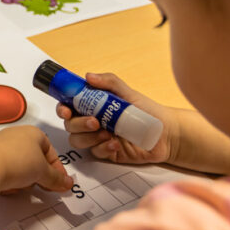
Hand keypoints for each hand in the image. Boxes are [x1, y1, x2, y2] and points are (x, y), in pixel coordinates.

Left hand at [0, 126, 72, 195]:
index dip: (57, 169)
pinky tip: (8, 187)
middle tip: (43, 187)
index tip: (60, 183)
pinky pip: (5, 170)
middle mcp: (15, 135)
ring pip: (20, 166)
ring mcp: (0, 146)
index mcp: (32, 132)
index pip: (51, 151)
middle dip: (39, 175)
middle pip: (35, 159)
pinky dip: (9, 180)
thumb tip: (66, 182)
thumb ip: (56, 178)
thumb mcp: (43, 172)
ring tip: (21, 186)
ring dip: (24, 179)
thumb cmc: (15, 161)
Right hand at [58, 72, 179, 164]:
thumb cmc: (148, 110)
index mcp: (94, 105)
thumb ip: (109, 82)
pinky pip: (95, 152)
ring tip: (106, 133)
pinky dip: (103, 148)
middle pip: (70, 125)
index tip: (66, 110)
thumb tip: (88, 76)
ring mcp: (99, 138)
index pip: (70, 106)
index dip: (63, 109)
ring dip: (88, 137)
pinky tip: (115, 144)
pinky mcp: (107, 152)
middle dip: (78, 124)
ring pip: (78, 141)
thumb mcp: (128, 93)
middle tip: (94, 122)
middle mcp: (93, 121)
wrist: (166, 133)